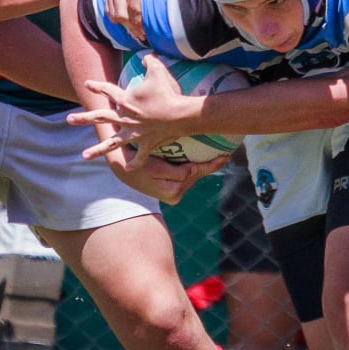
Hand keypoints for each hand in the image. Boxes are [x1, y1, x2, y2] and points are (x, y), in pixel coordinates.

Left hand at [70, 53, 200, 155]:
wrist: (180, 115)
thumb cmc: (168, 93)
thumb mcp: (157, 71)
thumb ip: (150, 61)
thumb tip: (146, 56)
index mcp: (126, 101)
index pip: (107, 91)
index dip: (97, 87)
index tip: (87, 84)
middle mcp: (125, 118)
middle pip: (101, 118)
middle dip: (83, 118)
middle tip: (69, 119)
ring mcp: (134, 133)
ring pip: (112, 143)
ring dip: (97, 150)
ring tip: (84, 155)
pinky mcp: (146, 144)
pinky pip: (138, 157)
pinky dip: (133, 164)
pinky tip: (126, 169)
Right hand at [103, 0, 175, 40]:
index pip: (133, 7)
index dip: (139, 23)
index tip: (147, 34)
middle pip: (120, 13)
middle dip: (130, 28)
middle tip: (142, 38)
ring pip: (112, 12)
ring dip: (122, 25)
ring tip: (135, 34)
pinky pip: (107, 6)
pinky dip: (115, 17)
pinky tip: (126, 24)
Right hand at [108, 149, 227, 203]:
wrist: (122, 167)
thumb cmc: (136, 165)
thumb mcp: (154, 168)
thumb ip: (175, 172)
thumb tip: (192, 170)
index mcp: (172, 192)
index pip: (195, 175)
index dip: (210, 165)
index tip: (224, 157)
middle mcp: (175, 195)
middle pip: (196, 176)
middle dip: (211, 165)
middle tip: (226, 155)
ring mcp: (173, 191)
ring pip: (193, 175)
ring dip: (204, 166)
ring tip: (219, 156)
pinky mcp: (171, 186)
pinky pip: (187, 174)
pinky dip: (195, 166)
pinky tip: (205, 160)